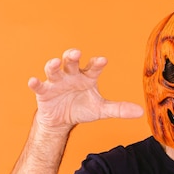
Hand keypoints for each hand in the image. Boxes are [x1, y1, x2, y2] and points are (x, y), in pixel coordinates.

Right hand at [28, 49, 142, 131]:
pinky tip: (33, 81)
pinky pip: (39, 85)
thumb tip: (141, 112)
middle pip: (71, 62)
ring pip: (54, 69)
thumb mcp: (101, 109)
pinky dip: (36, 83)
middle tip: (76, 53)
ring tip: (55, 63)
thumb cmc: (82, 108)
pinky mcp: (44, 91)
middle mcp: (71, 75)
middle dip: (72, 56)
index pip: (93, 67)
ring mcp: (57, 81)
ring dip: (53, 65)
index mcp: (87, 76)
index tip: (103, 60)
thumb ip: (119, 109)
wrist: (62, 120)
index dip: (97, 63)